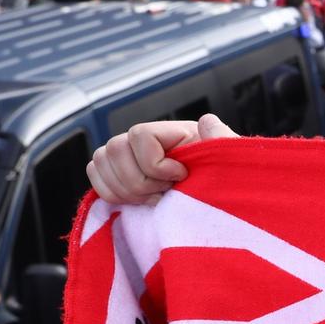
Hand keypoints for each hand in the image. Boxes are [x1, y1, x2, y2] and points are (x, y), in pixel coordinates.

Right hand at [87, 113, 235, 204]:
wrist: (217, 200)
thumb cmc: (224, 179)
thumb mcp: (229, 159)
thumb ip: (221, 141)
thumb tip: (207, 121)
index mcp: (172, 132)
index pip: (140, 134)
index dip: (155, 162)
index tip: (180, 176)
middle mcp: (144, 139)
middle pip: (113, 149)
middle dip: (138, 181)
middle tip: (165, 193)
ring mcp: (127, 156)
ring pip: (99, 162)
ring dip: (126, 189)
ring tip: (155, 199)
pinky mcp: (117, 175)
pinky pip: (95, 177)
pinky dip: (112, 194)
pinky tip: (139, 202)